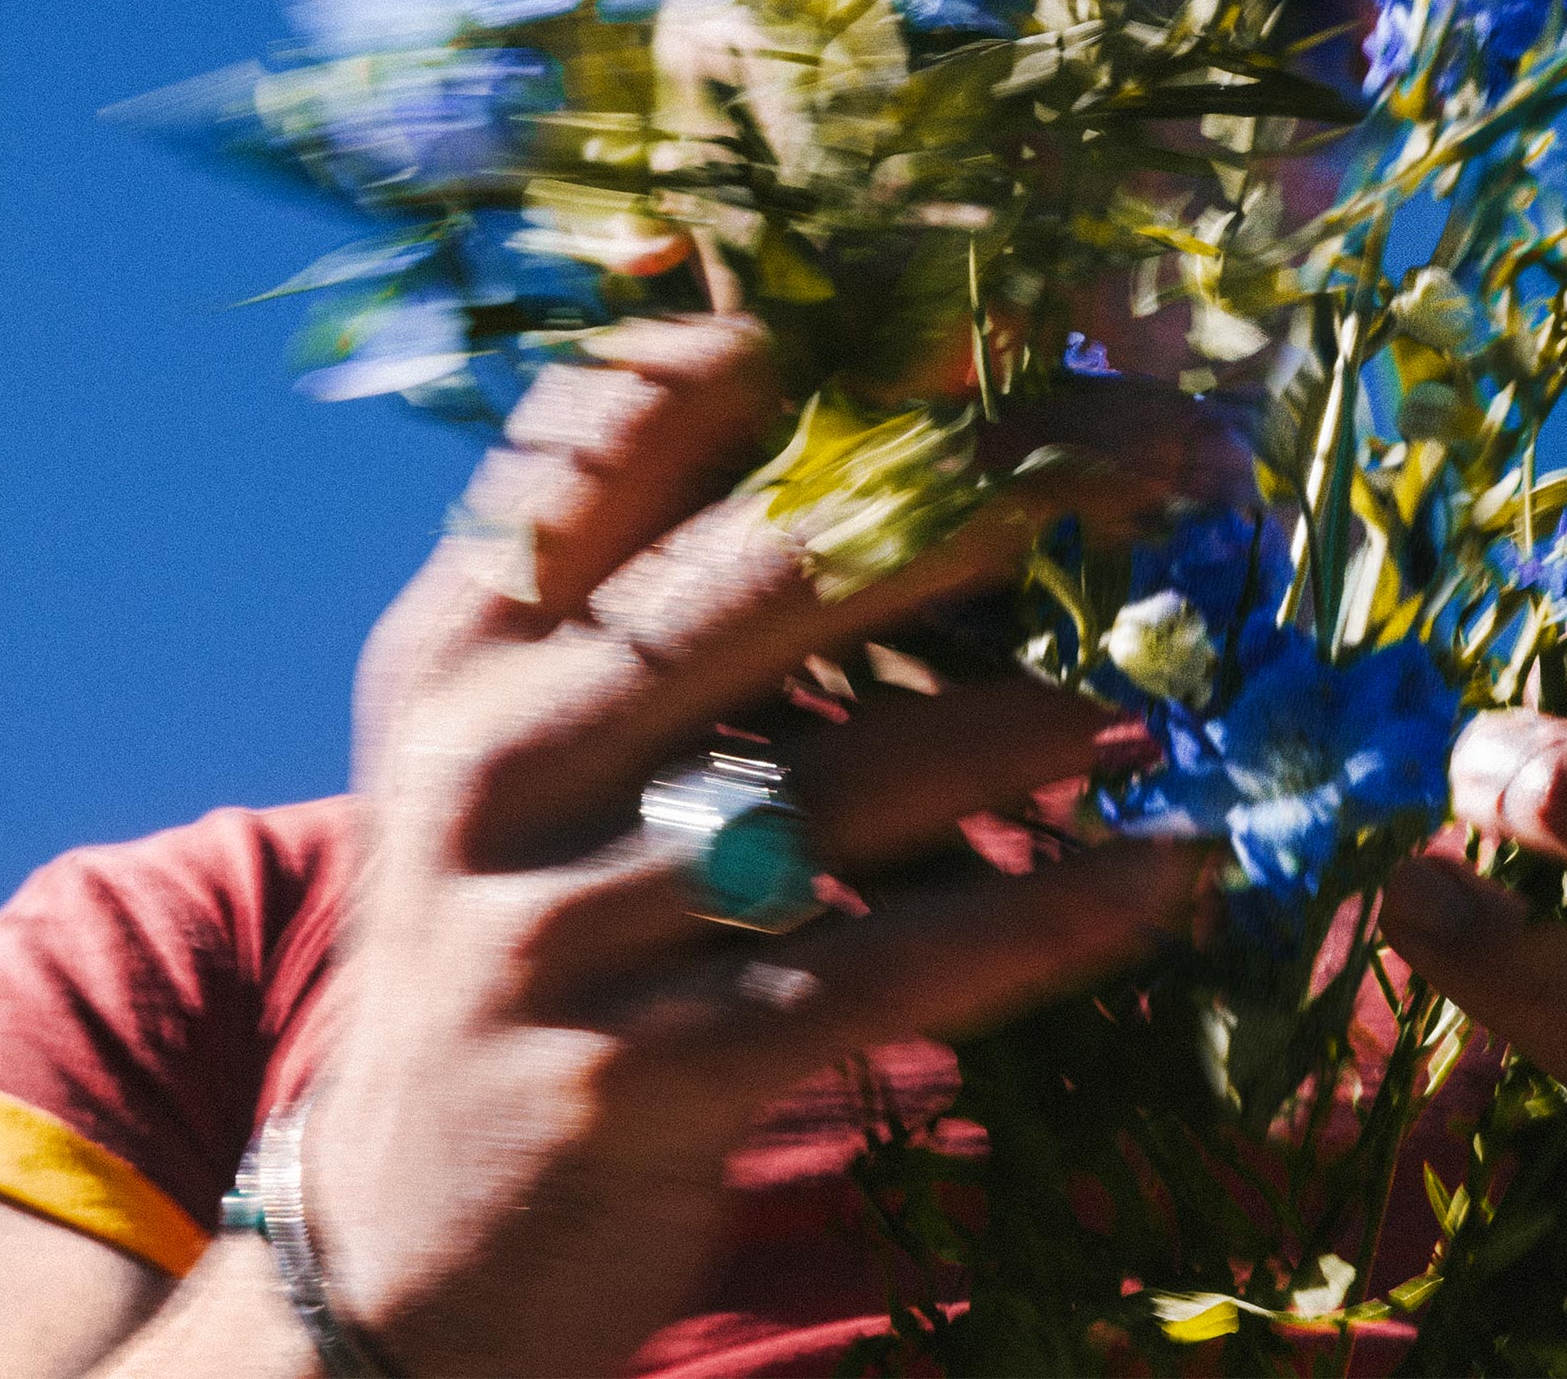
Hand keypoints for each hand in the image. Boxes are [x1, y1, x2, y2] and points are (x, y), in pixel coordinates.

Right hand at [310, 316, 1206, 1377]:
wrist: (400, 1232)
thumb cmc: (521, 926)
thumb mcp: (525, 736)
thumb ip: (647, 584)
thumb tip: (863, 421)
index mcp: (464, 634)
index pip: (629, 418)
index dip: (828, 351)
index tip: (998, 333)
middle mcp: (492, 750)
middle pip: (773, 565)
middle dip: (996, 492)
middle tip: (1166, 458)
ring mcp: (551, 918)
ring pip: (845, 774)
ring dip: (1035, 722)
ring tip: (1154, 699)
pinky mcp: (630, 1075)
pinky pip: (878, 969)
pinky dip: (1041, 919)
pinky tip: (1161, 880)